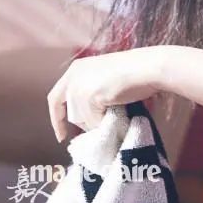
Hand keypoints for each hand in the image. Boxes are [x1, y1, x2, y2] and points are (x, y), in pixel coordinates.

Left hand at [47, 47, 162, 141]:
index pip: (55, 98)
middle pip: (69, 112)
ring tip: (113, 112)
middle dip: (83, 123)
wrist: (147, 67)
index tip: (62, 136)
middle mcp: (73, 76)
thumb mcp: (102, 77)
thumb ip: (88, 92)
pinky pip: (93, 121)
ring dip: (96, 122)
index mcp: (75, 69)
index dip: (57, 118)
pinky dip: (104, 122)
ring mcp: (80, 87)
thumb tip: (83, 120)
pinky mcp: (90, 97)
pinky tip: (116, 110)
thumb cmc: (131, 71)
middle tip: (100, 123)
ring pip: (81, 120)